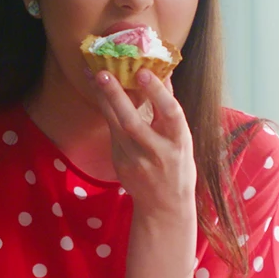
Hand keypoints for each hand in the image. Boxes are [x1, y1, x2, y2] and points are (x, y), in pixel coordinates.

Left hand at [90, 69, 195, 216]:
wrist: (165, 205)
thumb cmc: (178, 164)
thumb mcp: (182, 139)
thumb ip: (170, 110)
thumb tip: (164, 73)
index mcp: (179, 142)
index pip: (170, 114)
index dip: (157, 93)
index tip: (143, 72)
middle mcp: (157, 152)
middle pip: (132, 123)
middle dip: (117, 97)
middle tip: (103, 73)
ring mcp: (135, 160)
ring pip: (115, 127)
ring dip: (104, 100)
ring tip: (95, 76)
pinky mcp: (120, 163)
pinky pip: (112, 133)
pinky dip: (106, 111)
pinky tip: (100, 93)